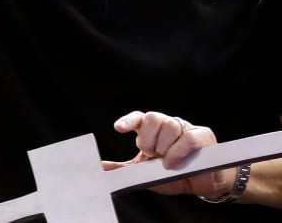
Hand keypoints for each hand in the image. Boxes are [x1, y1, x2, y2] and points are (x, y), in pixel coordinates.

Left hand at [102, 110, 235, 197]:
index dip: (128, 121)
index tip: (119, 128)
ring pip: (170, 125)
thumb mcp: (144, 173)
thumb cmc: (172, 175)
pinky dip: (179, 150)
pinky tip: (173, 162)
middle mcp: (167, 125)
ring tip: (165, 161)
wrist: (201, 184)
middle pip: (152, 118)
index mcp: (151, 131)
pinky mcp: (202, 135)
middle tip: (150, 154)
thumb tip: (100, 166)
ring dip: (164, 145)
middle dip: (148, 138)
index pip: (138, 118)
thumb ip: (125, 169)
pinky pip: (189, 137)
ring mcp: (184, 128)